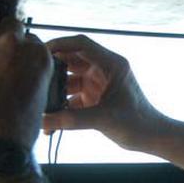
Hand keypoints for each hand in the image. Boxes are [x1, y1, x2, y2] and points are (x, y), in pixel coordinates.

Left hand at [0, 10, 51, 164]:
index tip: (17, 59)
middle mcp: (12, 46)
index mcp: (37, 58)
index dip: (23, 51)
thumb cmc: (15, 132)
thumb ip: (31, 81)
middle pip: (11, 25)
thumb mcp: (37, 103)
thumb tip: (20, 78)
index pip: (33, 41)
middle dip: (6, 36)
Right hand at [41, 35, 165, 149]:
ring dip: (55, 92)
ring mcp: (99, 84)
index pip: (81, 44)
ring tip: (38, 102)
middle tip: (32, 77)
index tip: (39, 52)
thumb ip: (71, 119)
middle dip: (52, 70)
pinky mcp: (96, 99)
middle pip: (72, 61)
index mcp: (112, 64)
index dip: (60, 44)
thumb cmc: (137, 123)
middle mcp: (105, 70)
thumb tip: (42, 122)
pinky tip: (50, 123)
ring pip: (70, 81)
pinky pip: (74, 99)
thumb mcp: (102, 119)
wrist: (152, 138)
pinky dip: (63, 108)